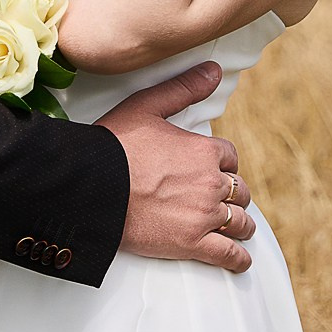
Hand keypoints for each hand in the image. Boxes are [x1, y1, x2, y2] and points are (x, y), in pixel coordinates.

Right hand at [95, 61, 255, 272]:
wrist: (91, 187)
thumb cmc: (113, 145)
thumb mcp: (147, 106)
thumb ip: (183, 88)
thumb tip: (213, 70)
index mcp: (204, 150)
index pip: (229, 157)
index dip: (221, 164)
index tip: (213, 170)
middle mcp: (211, 182)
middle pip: (238, 190)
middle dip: (232, 194)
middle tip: (223, 200)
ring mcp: (204, 215)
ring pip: (239, 221)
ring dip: (240, 224)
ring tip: (238, 228)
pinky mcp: (192, 244)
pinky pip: (228, 254)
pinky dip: (238, 259)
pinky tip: (240, 260)